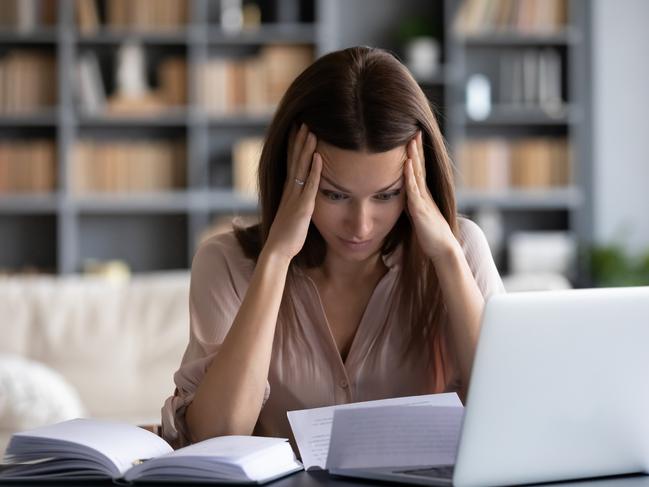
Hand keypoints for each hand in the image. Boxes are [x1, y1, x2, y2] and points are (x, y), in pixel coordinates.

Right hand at [263, 123, 321, 261]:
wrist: (277, 251)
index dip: (294, 147)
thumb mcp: (292, 217)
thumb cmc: (286, 238)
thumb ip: (297, 206)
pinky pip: (310, 185)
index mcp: (288, 192)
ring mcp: (295, 198)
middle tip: (303, 122)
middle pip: (294, 160)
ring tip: (310, 131)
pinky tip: (318, 157)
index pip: (291, 164)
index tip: (297, 131)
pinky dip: (314, 171)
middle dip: (299, 141)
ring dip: (306, 149)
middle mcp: (290, 191)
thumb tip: (302, 203)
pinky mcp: (303, 207)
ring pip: (301, 168)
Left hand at [404, 131, 457, 263]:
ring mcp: (423, 200)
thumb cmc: (430, 234)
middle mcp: (424, 194)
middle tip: (415, 130)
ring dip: (414, 157)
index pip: (419, 169)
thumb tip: (405, 197)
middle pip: (420, 166)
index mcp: (423, 194)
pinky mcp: (420, 210)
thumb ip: (412, 204)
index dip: (416, 153)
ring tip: (411, 140)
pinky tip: (407, 164)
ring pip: (417, 174)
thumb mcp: (418, 214)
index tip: (413, 137)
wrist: (442, 248)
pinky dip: (409, 176)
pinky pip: (414, 190)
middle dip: (417, 148)